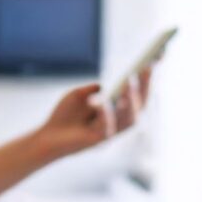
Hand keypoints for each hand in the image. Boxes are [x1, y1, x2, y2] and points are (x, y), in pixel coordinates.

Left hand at [35, 65, 154, 159]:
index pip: (138, 94)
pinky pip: (107, 128)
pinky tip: (104, 102)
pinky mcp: (98, 141)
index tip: (154, 60)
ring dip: (131, 100)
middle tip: (146, 69)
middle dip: (145, 87)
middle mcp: (118, 123)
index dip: (148, 79)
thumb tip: (107, 83)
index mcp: (117, 111)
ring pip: (129, 119)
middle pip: (140, 106)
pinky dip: (106, 114)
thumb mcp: (79, 95)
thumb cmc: (64, 116)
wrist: (47, 137)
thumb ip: (94, 89)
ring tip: (130, 82)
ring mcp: (110, 133)